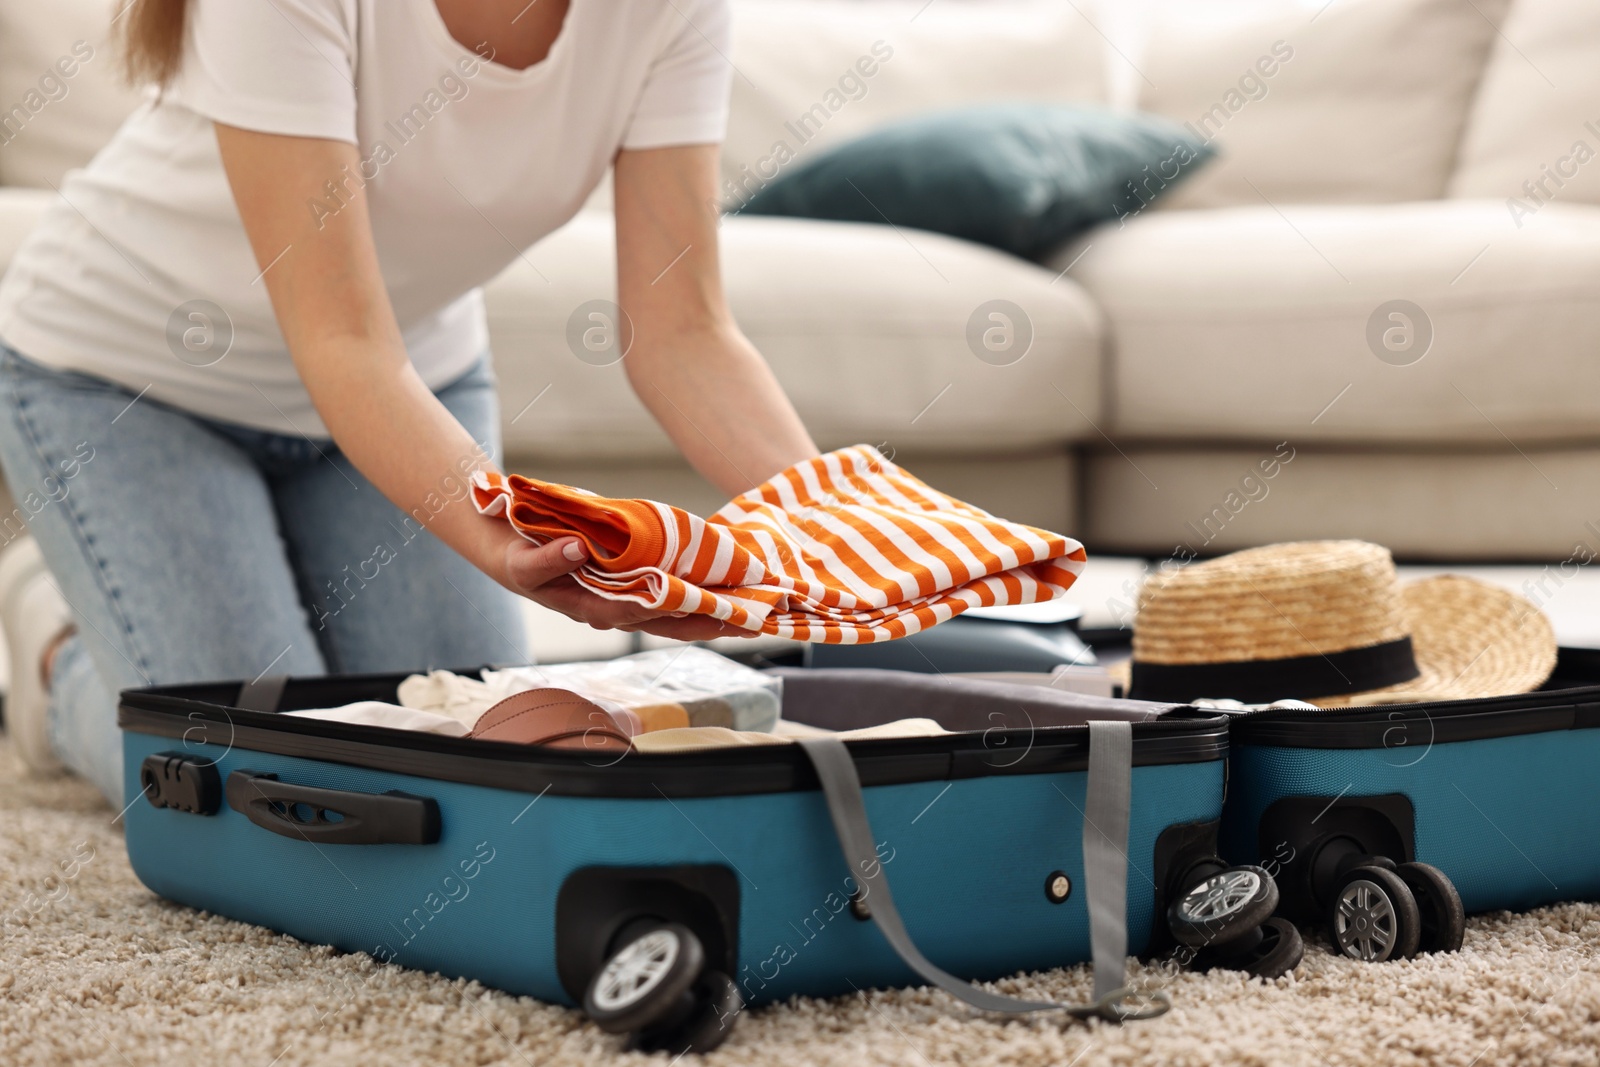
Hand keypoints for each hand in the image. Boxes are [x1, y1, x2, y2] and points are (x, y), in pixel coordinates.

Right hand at [501, 536, 749, 641]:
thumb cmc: (519, 560)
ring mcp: (625, 604)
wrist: (514, 555)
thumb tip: (576, 549)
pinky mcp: (633, 590)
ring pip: (675, 616)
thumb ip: (547, 559)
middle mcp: (614, 612)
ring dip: (711, 616)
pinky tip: (727, 597)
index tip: (701, 608)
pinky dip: (699, 599)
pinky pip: (672, 600)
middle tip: (749, 624)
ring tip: (752, 617)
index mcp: (590, 608)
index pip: (636, 613)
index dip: (669, 611)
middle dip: (707, 624)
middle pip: (668, 623)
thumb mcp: (523, 562)